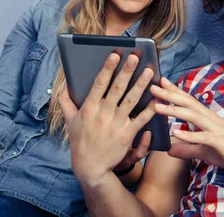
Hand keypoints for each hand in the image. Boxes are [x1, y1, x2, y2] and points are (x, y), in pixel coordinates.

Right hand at [59, 53, 155, 187]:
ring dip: (141, 85)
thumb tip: (66, 80)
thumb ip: (66, 100)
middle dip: (127, 71)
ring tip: (149, 71)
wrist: (90, 167)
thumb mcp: (70, 120)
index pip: (98, 84)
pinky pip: (141, 118)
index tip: (114, 55)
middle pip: (117, 89)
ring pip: (130, 100)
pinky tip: (157, 97)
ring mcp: (115, 125)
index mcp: (88, 108)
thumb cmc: (80, 141)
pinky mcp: (126, 135)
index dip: (107, 68)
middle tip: (136, 57)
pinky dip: (150, 108)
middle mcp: (102, 114)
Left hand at [152, 78, 223, 181]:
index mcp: (208, 119)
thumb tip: (169, 150)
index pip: (189, 101)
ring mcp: (217, 130)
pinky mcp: (221, 142)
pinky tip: (175, 133)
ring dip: (174, 110)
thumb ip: (187, 150)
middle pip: (188, 103)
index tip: (160, 81)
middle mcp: (212, 120)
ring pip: (193, 116)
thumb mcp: (205, 152)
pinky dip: (188, 135)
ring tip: (157, 106)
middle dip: (169, 94)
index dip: (175, 91)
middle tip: (152, 86)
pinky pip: (203, 138)